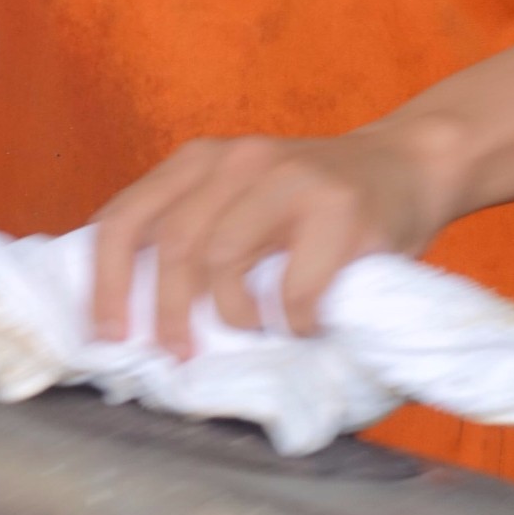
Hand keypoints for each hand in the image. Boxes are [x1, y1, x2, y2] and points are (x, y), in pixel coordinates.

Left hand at [91, 126, 463, 357]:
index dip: (106, 284)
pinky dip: (291, 323)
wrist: (408, 167)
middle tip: (179, 355)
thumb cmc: (311, 206)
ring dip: (237, 317)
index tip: (108, 338)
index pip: (125, 218)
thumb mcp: (239, 201)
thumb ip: (193, 234)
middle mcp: (239, 159)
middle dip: (169, 315)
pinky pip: (292, 289)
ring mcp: (291, 178)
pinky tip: (304, 323)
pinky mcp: (341, 209)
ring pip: (224, 263)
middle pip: (175, 247)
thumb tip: (129, 319)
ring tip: (257, 330)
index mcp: (199, 160)